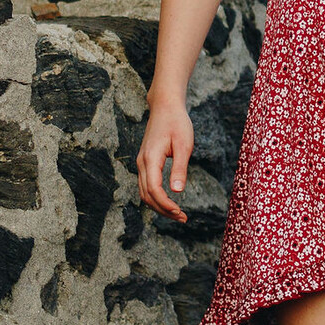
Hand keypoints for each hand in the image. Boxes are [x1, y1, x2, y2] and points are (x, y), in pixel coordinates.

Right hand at [136, 92, 194, 219]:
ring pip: (144, 192)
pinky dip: (155, 197)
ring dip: (159, 206)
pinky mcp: (145, 162)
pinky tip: (169, 201)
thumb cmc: (177, 123)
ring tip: (177, 213)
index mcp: (150, 158)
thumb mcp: (183, 144)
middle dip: (163, 210)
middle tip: (182, 218)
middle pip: (147, 195)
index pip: (154, 189)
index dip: (165, 204)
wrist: (165, 106)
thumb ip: (179, 167)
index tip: (180, 212)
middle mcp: (142, 162)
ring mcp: (141, 162)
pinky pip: (146, 185)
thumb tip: (177, 191)